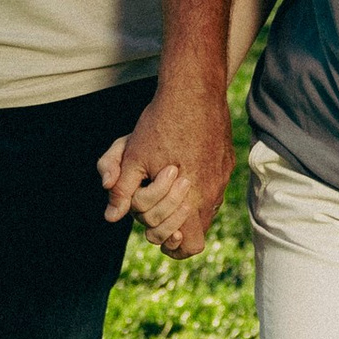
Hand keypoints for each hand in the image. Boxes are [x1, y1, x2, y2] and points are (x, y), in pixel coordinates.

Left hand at [98, 85, 232, 258]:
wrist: (193, 90)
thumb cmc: (160, 124)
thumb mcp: (133, 158)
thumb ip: (123, 192)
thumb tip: (111, 217)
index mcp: (191, 199)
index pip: (190, 246)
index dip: (173, 248)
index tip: (157, 235)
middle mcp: (212, 194)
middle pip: (197, 231)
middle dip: (174, 226)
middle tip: (156, 211)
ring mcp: (222, 178)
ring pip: (207, 209)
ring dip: (187, 207)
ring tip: (167, 188)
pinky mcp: (226, 162)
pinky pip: (214, 188)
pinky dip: (198, 188)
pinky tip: (182, 169)